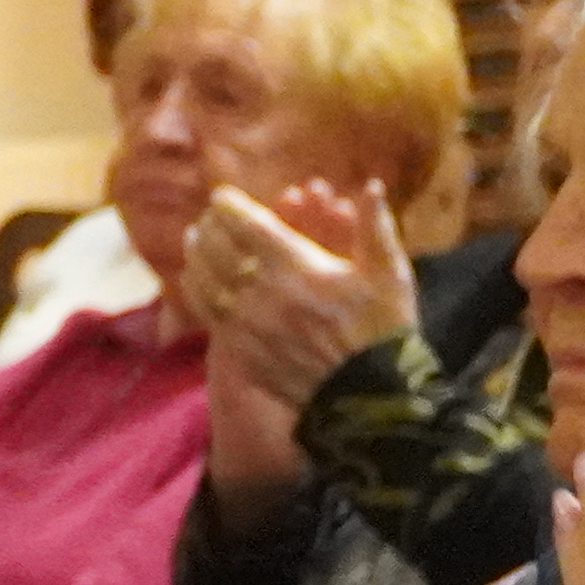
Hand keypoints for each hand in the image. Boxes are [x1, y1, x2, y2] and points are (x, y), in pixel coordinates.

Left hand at [188, 177, 413, 397]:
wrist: (368, 397)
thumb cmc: (383, 331)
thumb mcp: (390, 276)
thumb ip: (375, 228)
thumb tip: (373, 186)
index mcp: (297, 267)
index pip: (248, 225)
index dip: (229, 206)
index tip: (222, 195)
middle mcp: (263, 291)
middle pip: (218, 247)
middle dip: (210, 225)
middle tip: (210, 216)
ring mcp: (247, 322)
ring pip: (204, 278)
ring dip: (196, 254)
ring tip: (193, 240)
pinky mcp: (242, 348)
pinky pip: (205, 312)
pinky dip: (196, 289)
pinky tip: (196, 280)